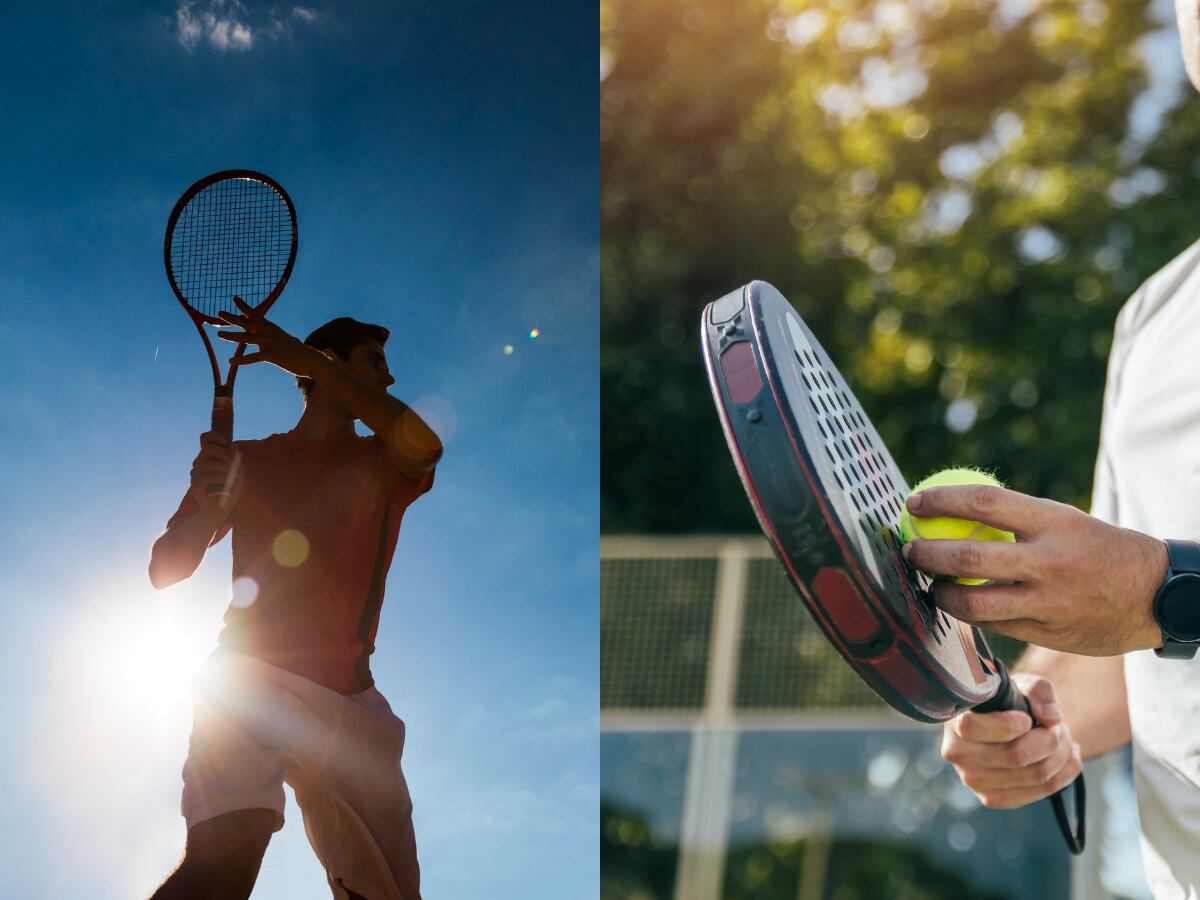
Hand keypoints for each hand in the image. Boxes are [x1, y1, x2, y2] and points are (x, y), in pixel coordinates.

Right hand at [190, 431, 243, 509]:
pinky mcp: (195, 483)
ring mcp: (196, 473)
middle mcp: (200, 462)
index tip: (226, 442)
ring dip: (224, 470)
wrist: (221, 508)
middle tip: (234, 466)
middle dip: (224, 455)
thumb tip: (234, 446)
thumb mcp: (237, 472)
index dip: (214, 436)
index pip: (206, 438)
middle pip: (208, 448)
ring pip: (208, 464)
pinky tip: (226, 483)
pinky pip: (205, 476)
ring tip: (232, 478)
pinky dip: (219, 478)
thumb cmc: (230, 489)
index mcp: (209, 457)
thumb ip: (234, 459)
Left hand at [216, 296, 325, 377]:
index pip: (255, 314)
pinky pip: (253, 358)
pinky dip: (241, 360)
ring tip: (219, 334)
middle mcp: (269, 333)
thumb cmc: (298, 351)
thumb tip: (276, 335)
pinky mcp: (272, 355)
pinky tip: (231, 361)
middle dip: (232, 317)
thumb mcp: (284, 340)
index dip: (244, 307)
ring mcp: (270, 343)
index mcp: (271, 328)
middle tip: (219, 312)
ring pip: (246, 338)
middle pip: (247, 323)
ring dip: (231, 336)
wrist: (311, 360)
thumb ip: (275, 337)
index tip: (234, 298)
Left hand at [902, 483, 1165, 654]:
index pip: (983, 503)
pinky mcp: (1047, 633)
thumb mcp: (1065, 520)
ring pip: (973, 601)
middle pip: (968, 556)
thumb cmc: (1098, 549)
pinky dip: (969, 615)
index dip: (940, 501)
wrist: (1155, 594)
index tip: (914, 503)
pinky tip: (957, 606)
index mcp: (1053, 522)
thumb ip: (1017, 518)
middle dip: (927, 553)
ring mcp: (1048, 601)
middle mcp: (1049, 561)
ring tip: (928, 585)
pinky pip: (994, 626)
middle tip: (909, 549)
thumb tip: (953, 508)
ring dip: (940, 593)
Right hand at [942, 675, 1081, 808]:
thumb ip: (1039, 691)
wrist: (1007, 725)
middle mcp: (957, 753)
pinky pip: (1040, 792)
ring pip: (1035, 775)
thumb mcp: (1023, 685)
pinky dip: (1064, 774)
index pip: (977, 729)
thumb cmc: (1010, 702)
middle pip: (1016, 756)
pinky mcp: (991, 798)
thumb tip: (1051, 718)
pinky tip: (1067, 758)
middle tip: (1058, 727)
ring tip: (1063, 739)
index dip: (1014, 724)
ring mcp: (972, 779)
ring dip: (1061, 755)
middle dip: (1050, 740)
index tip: (1028, 717)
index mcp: (955, 721)